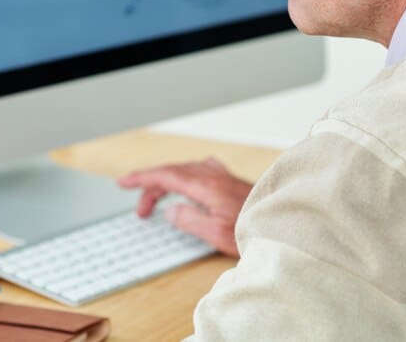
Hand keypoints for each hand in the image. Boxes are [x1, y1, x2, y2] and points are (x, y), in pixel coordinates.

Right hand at [117, 157, 252, 257]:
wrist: (282, 223)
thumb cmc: (253, 230)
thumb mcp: (215, 233)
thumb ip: (188, 219)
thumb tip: (170, 210)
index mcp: (204, 185)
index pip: (164, 175)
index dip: (141, 178)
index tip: (123, 182)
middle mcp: (212, 175)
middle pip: (172, 172)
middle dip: (151, 187)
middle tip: (140, 209)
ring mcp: (222, 175)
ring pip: (184, 171)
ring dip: (167, 183)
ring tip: (157, 202)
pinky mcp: (229, 180)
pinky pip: (198, 171)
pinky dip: (183, 177)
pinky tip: (187, 182)